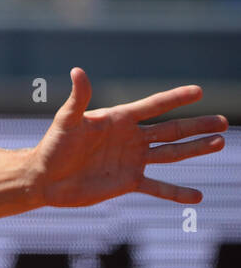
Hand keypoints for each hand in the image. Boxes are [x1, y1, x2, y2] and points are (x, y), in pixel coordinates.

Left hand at [31, 68, 226, 206]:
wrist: (44, 177)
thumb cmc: (53, 145)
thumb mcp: (67, 121)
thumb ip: (78, 98)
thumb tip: (77, 70)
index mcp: (118, 120)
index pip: (153, 106)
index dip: (175, 98)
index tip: (198, 91)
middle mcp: (129, 138)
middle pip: (170, 130)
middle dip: (197, 126)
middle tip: (224, 121)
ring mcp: (131, 160)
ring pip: (170, 154)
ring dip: (195, 149)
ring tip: (219, 143)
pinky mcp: (127, 182)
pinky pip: (157, 187)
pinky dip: (176, 192)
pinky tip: (197, 196)